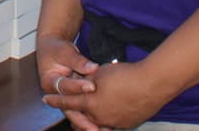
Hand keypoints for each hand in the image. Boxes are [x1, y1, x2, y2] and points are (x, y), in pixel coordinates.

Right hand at [36, 33, 101, 130]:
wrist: (52, 49)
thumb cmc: (56, 48)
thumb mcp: (65, 51)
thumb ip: (77, 60)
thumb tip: (92, 67)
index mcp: (49, 81)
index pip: (64, 86)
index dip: (77, 86)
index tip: (92, 86)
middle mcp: (55, 93)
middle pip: (68, 109)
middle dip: (82, 119)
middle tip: (95, 128)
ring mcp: (64, 97)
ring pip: (75, 113)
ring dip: (87, 122)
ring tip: (101, 130)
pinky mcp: (73, 98)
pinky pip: (81, 109)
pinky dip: (91, 117)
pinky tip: (103, 125)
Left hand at [47, 60, 167, 130]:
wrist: (152, 83)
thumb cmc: (125, 75)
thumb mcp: (100, 74)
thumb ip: (87, 81)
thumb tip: (83, 84)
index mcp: (90, 103)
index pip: (67, 103)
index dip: (55, 100)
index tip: (45, 99)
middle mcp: (100, 117)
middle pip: (81, 118)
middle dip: (74, 115)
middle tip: (68, 112)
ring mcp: (115, 123)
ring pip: (97, 123)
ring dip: (91, 120)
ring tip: (88, 115)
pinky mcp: (128, 124)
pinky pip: (112, 124)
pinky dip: (107, 120)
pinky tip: (108, 112)